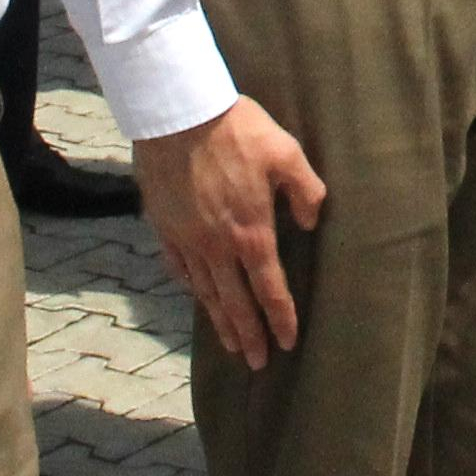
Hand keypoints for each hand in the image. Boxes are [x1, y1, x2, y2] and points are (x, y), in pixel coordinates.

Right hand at [135, 99, 327, 369]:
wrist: (177, 113)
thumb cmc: (237, 129)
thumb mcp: (287, 152)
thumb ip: (306, 191)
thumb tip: (310, 223)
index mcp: (251, 232)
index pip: (270, 288)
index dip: (280, 318)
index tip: (287, 343)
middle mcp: (217, 246)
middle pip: (235, 303)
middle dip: (248, 335)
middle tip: (256, 362)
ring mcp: (187, 238)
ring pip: (206, 292)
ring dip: (220, 321)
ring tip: (230, 344)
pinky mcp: (164, 226)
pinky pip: (179, 267)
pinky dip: (191, 288)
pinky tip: (197, 296)